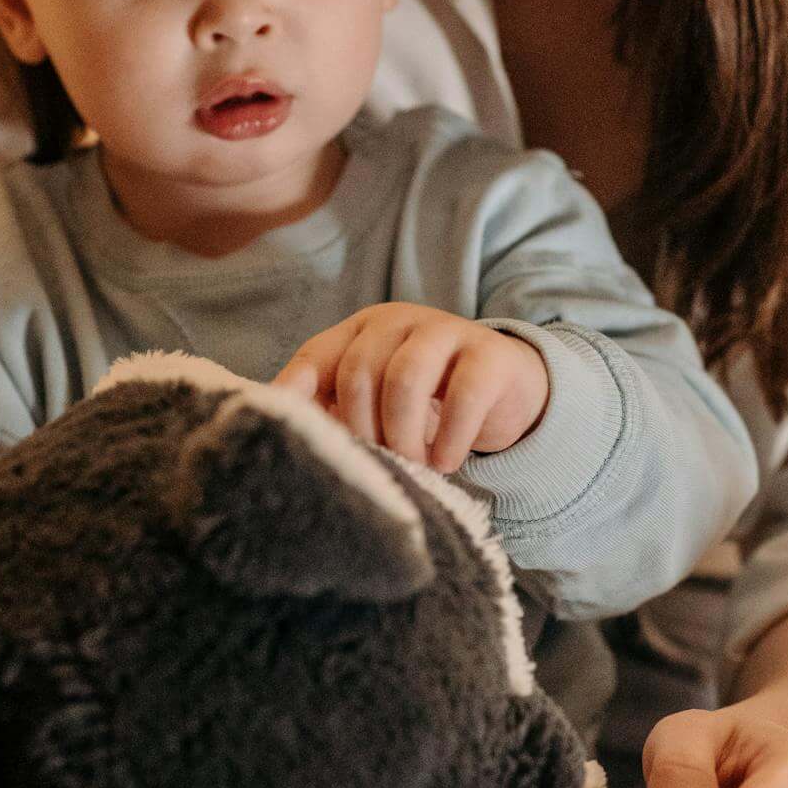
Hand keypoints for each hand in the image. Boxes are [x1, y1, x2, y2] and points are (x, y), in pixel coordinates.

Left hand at [275, 307, 548, 469]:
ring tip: (413, 467)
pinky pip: (463, 394)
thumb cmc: (427, 399)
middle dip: (362, 429)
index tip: (286, 432)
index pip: (317, 355)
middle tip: (379, 465)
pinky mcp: (490, 355)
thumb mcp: (377, 400)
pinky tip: (447, 462)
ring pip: (405, 378)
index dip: (296, 392)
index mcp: (361, 330)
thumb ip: (333, 408)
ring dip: (402, 434)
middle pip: (359, 371)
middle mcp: (398, 321)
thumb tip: (282, 436)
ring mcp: (446, 331)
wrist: (506, 387)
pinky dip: (450, 437)